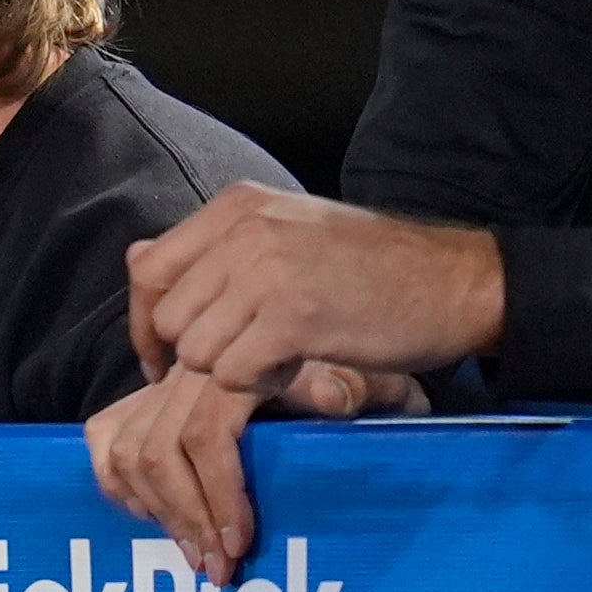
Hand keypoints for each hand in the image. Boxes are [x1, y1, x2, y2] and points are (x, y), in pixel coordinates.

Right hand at [89, 351, 411, 579]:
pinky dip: (118, 481)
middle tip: (218, 569)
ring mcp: (172, 385)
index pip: (205, 431)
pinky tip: (151, 515)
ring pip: (129, 448)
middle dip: (186, 519)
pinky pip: (107, 437)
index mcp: (249, 360)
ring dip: (157, 511)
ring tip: (194, 552)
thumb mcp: (380, 379)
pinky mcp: (154, 401)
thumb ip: (362, 387)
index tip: (238, 545)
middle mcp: (200, 368)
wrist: (352, 346)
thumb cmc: (369, 378)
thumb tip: (334, 397)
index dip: (217, 495)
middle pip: (158, 449)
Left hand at [126, 185, 501, 397]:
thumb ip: (215, 247)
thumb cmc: (375, 266)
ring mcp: (267, 271)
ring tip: (277, 362)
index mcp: (238, 206)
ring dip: (230, 372)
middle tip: (236, 369)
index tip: (164, 360)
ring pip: (196, 350)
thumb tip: (135, 260)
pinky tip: (297, 369)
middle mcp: (245, 230)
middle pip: (168, 317)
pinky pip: (233, 373)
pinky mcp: (293, 317)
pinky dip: (259, 386)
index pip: (149, 270)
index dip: (147, 324)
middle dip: (190, 357)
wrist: (456, 281)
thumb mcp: (287, 232)